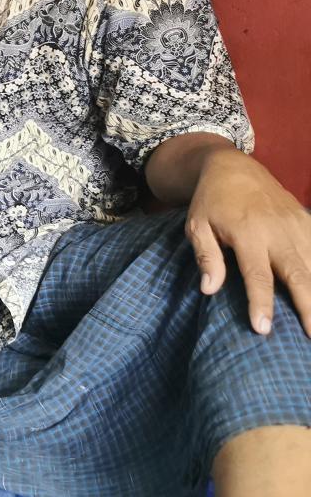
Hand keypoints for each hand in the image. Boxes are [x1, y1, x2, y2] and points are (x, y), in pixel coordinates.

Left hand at [185, 149, 310, 336]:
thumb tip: (209, 289)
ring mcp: (296, 225)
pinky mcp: (307, 221)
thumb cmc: (211, 202)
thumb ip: (206, 257)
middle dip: (308, 307)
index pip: (257, 276)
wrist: (235, 167)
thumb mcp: (197, 226)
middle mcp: (277, 231)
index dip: (260, 303)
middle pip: (298, 274)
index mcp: (247, 233)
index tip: (263, 329)